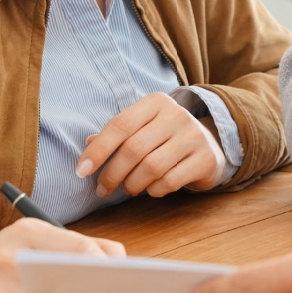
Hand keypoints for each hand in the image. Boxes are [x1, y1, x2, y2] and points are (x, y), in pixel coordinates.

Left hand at [77, 92, 225, 198]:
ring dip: (132, 184)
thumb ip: (116, 136)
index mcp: (156, 102)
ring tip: (128, 188)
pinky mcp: (206, 159)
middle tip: (103, 188)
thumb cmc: (165, 139)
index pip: (120, 125)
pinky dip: (154, 190)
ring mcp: (194, 136)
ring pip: (152, 167)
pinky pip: (170, 181)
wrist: (209, 147)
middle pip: (134, 148)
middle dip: (112, 173)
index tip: (81, 171)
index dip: (98, 150)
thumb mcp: (142, 129)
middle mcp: (177, 115)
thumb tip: (89, 144)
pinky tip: (152, 188)